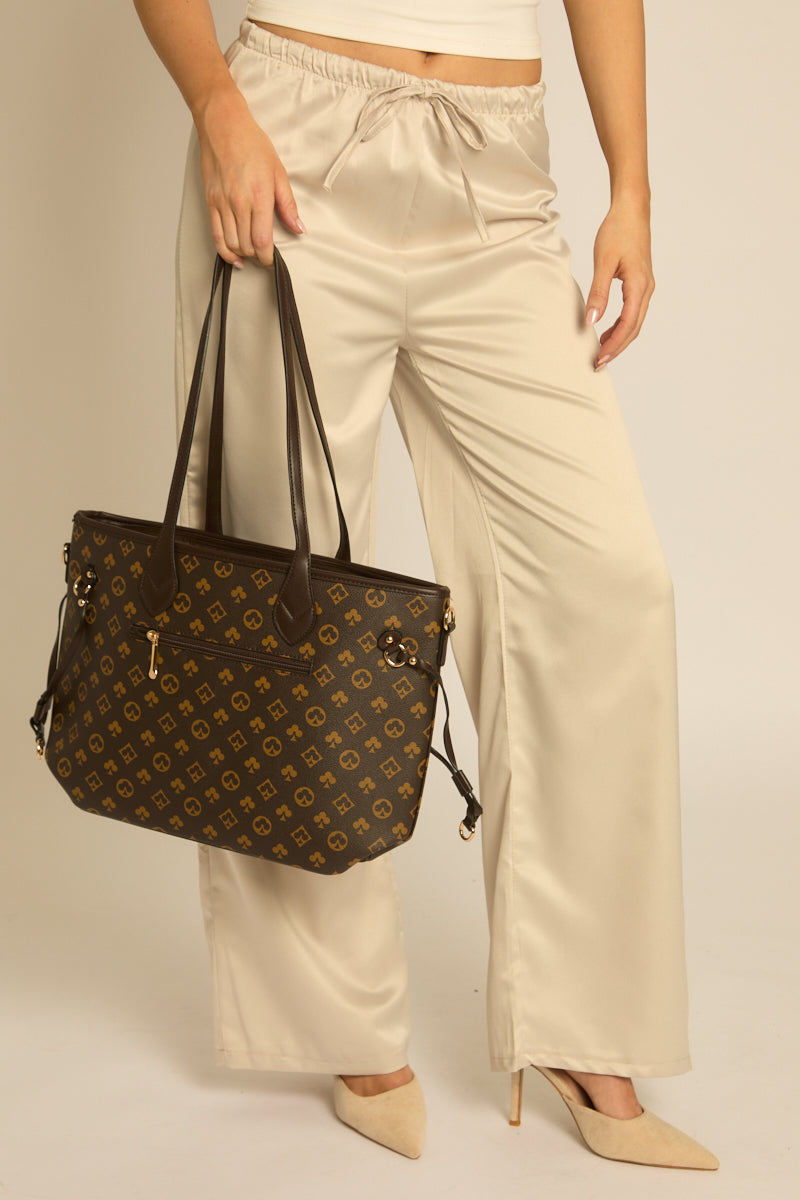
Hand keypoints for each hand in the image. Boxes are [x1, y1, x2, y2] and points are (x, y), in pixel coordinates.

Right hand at [195, 87, 305, 267]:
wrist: (223, 125)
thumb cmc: (251, 143)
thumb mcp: (278, 172)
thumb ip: (288, 204)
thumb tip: (299, 227)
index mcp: (259, 197)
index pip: (262, 241)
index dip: (268, 257)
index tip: (273, 260)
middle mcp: (239, 203)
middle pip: (247, 246)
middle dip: (257, 256)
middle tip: (265, 255)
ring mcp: (222, 204)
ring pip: (232, 244)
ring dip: (243, 254)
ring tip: (251, 254)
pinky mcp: (211, 202)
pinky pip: (216, 235)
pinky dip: (224, 251)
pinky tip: (233, 256)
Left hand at [584, 195, 654, 369]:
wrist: (632, 210)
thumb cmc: (617, 231)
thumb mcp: (604, 262)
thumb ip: (598, 293)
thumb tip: (592, 320)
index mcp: (639, 286)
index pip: (628, 325)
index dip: (614, 345)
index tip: (599, 359)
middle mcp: (647, 289)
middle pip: (634, 329)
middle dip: (617, 348)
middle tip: (598, 364)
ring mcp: (646, 287)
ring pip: (635, 322)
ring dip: (619, 339)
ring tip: (602, 351)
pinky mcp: (641, 283)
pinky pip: (633, 312)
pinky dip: (621, 326)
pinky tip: (607, 331)